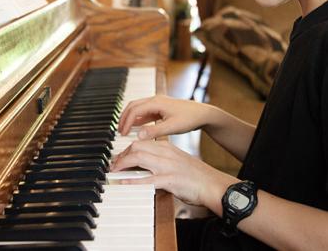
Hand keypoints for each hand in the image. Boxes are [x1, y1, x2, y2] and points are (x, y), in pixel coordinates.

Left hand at [110, 139, 235, 210]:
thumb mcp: (178, 162)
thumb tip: (147, 166)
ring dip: (123, 164)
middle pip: (137, 146)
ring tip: (114, 171)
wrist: (214, 185)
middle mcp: (166, 154)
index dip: (127, 149)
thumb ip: (163, 160)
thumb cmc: (197, 176)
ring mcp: (168, 166)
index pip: (141, 142)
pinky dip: (133, 181)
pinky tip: (124, 182)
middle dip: (121, 155)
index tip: (119, 158)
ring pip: (139, 158)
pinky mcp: (171, 180)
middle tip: (114, 165)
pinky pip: (148, 179)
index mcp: (168, 148)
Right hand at [117, 95, 219, 139]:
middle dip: (124, 118)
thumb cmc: (190, 119)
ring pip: (138, 107)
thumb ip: (154, 131)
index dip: (126, 122)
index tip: (122, 133)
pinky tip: (136, 128)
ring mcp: (158, 103)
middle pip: (133, 106)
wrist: (203, 114)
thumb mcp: (172, 127)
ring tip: (124, 129)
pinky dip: (138, 119)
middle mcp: (156, 100)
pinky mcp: (161, 108)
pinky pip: (145, 111)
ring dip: (130, 117)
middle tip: (119, 131)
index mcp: (157, 102)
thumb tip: (138, 136)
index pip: (135, 110)